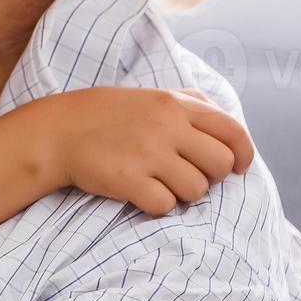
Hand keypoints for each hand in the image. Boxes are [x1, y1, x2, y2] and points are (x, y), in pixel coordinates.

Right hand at [33, 87, 254, 216]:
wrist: (57, 132)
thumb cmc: (105, 115)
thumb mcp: (147, 95)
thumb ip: (187, 100)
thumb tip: (223, 115)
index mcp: (174, 104)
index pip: (232, 131)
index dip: (243, 154)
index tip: (238, 168)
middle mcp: (166, 126)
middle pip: (220, 164)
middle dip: (209, 176)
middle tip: (186, 175)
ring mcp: (148, 153)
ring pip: (196, 190)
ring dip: (182, 193)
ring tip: (158, 183)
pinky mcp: (129, 180)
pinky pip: (165, 205)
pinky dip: (157, 205)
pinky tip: (140, 192)